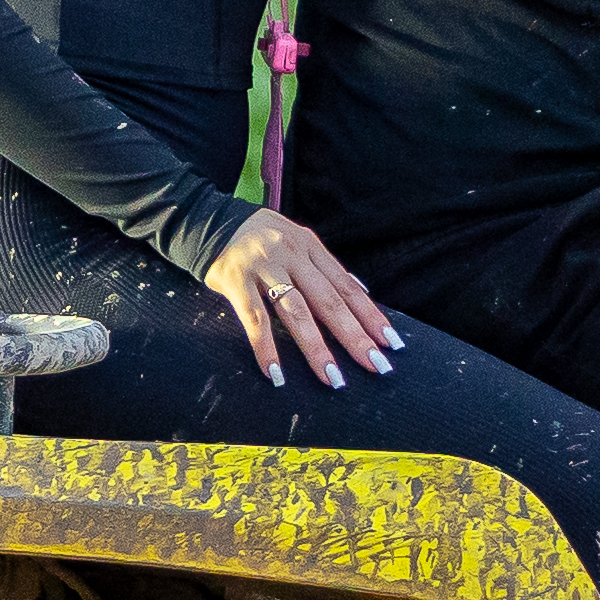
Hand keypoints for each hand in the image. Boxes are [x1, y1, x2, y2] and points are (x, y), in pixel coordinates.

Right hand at [204, 207, 405, 388]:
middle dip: (354, 336)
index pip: (346, 286)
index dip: (370, 315)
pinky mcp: (235, 280)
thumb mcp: (295, 243)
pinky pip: (254, 320)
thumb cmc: (258, 240)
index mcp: (310, 246)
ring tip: (332, 378)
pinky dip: (266, 349)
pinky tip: (276, 375)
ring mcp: (263, 266)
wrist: (208, 221)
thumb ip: (322, 268)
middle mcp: (291, 254)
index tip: (391, 342)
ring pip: (296, 313)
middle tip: (376, 365)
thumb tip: (361, 292)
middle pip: (329, 301)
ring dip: (316, 348)